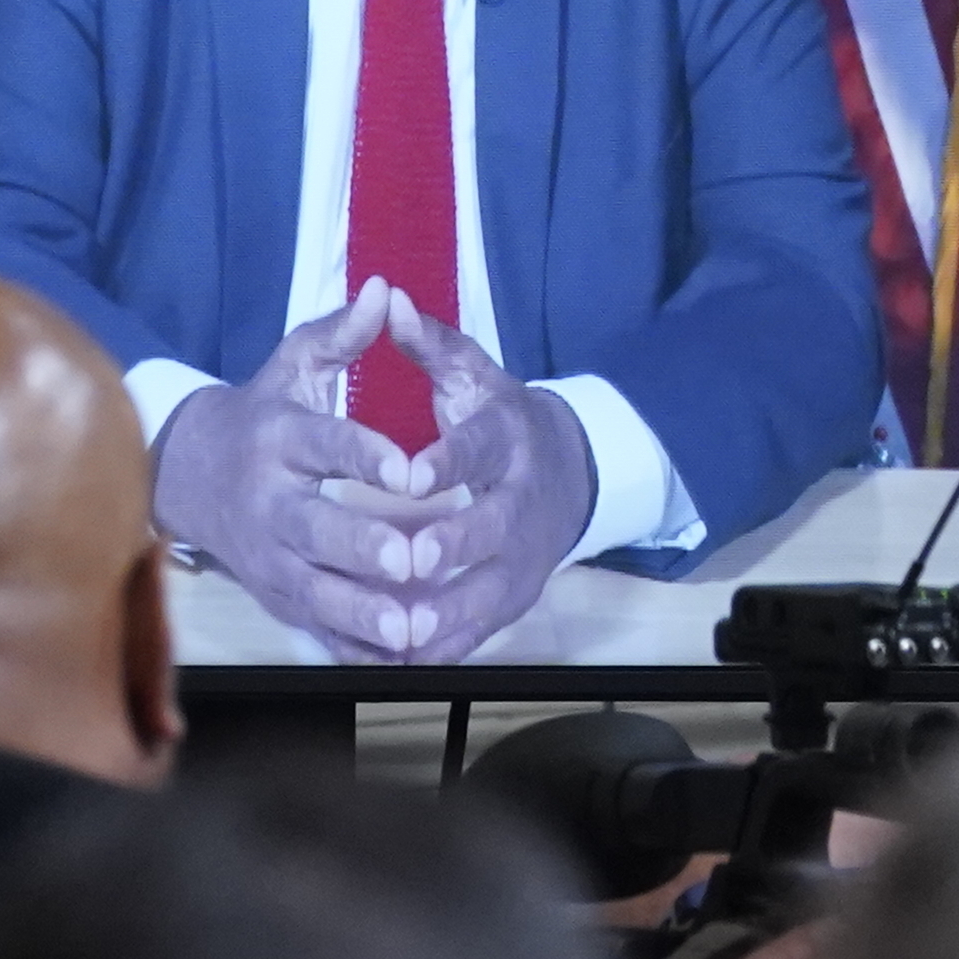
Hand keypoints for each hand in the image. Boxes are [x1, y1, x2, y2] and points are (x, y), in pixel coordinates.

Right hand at [151, 284, 451, 662]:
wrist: (187, 474)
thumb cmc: (261, 414)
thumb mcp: (292, 367)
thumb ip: (341, 335)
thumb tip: (383, 290)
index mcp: (280, 438)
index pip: (326, 444)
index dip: (366, 454)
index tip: (409, 468)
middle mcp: (271, 500)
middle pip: (317, 527)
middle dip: (364, 545)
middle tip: (410, 559)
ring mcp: (270, 555)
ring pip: (316, 588)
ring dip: (363, 610)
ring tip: (410, 627)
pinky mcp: (275, 594)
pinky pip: (316, 626)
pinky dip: (354, 646)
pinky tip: (397, 660)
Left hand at [352, 292, 597, 658]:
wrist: (571, 471)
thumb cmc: (500, 419)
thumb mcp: (473, 374)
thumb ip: (429, 343)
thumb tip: (388, 298)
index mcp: (506, 439)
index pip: (477, 449)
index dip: (445, 462)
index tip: (409, 475)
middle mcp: (519, 502)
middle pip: (487, 529)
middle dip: (449, 547)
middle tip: (406, 560)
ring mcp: (520, 557)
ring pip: (485, 591)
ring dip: (445, 612)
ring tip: (401, 629)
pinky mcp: (515, 598)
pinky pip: (478, 630)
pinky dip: (443, 648)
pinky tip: (401, 659)